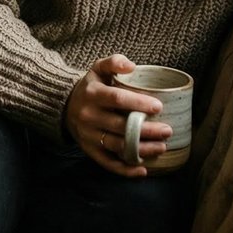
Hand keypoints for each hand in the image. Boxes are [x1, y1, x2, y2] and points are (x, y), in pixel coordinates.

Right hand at [62, 54, 172, 177]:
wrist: (64, 106)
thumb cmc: (90, 86)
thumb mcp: (97, 68)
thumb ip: (114, 62)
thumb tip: (131, 66)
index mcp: (93, 94)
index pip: (117, 98)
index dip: (138, 103)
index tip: (159, 107)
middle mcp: (89, 116)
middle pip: (120, 126)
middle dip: (146, 130)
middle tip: (168, 130)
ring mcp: (89, 135)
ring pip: (117, 146)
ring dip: (141, 150)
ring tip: (162, 147)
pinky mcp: (89, 150)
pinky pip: (107, 163)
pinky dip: (125, 170)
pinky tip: (143, 170)